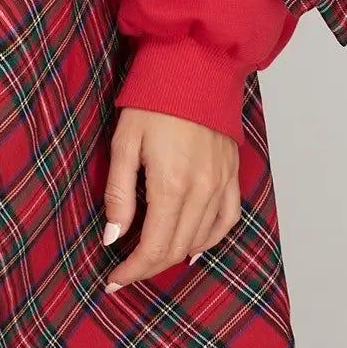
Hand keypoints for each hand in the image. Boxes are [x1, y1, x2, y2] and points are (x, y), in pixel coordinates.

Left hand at [101, 106, 240, 292]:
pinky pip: (227, 221)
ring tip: (149, 258)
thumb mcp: (123, 144)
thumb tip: (114, 236)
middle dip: (148, 267)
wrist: (193, 67)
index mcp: (172, 185)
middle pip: (177, 249)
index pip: (154, 247)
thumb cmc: (153, 101)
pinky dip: (209, 240)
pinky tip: (193, 248)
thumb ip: (119, 194)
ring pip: (201, 240)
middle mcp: (202, 191)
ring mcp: (222, 184)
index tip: (113, 280)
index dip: (133, 269)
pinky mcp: (232, 175)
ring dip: (174, 256)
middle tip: (125, 271)